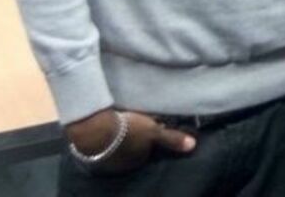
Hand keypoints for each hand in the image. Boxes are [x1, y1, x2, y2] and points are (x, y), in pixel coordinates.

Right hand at [66, 109, 195, 174]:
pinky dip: (109, 133)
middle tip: (140, 123)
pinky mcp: (92, 149)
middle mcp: (122, 164)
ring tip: (126, 120)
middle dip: (138, 139)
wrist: (92, 128)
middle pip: (134, 149)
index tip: (154, 127)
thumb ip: (172, 139)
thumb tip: (193, 146)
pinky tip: (110, 123)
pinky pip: (105, 141)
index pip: (149, 151)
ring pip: (120, 146)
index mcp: (137, 161)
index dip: (153, 139)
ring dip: (123, 136)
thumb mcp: (153, 132)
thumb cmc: (127, 131)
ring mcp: (106, 158)